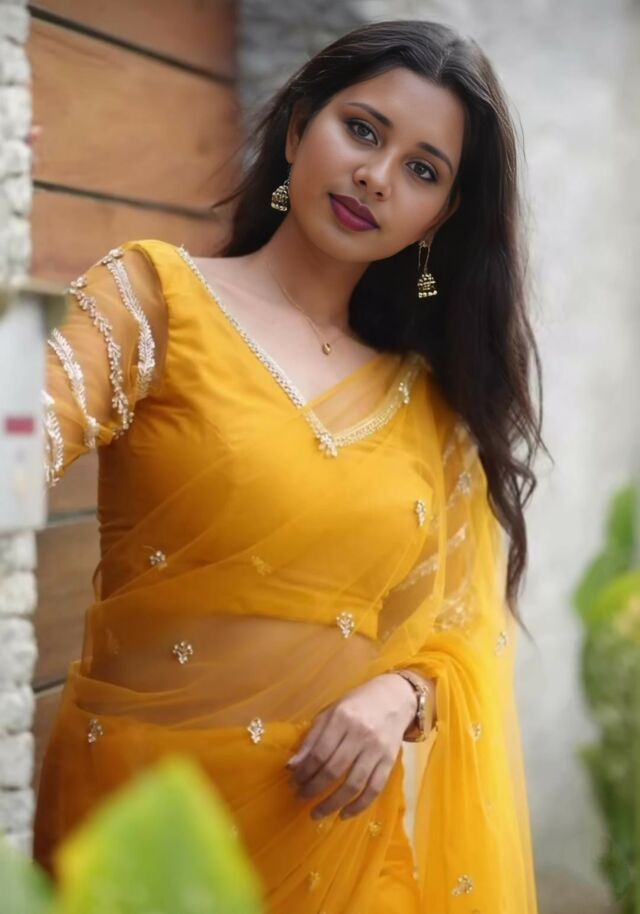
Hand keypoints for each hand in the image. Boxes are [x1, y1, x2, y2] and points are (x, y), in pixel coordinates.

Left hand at [286, 673, 417, 820]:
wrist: (394, 698)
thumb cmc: (357, 704)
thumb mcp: (331, 712)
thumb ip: (312, 738)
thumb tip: (292, 766)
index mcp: (342, 718)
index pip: (319, 752)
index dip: (304, 771)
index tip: (293, 782)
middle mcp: (360, 735)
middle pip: (333, 770)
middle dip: (313, 789)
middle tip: (300, 798)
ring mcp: (377, 750)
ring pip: (353, 784)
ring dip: (332, 803)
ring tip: (317, 813)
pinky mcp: (390, 762)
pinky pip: (374, 789)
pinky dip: (358, 806)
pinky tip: (344, 814)